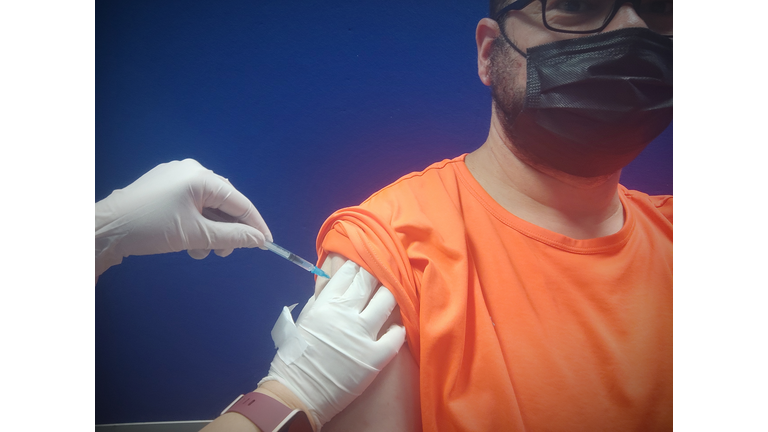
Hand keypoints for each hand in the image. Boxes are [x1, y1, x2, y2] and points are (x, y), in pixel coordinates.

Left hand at [95, 159, 271, 277]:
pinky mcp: (164, 185)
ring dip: (210, 230)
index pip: (240, 202)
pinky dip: (196, 223)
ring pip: (208, 205)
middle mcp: (192, 170)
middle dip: (227, 231)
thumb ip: (232, 237)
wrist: (105, 229)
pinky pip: (192, 203)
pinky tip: (188, 240)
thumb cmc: (151, 228)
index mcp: (201, 177)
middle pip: (224, 203)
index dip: (255, 224)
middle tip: (222, 253)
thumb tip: (259, 240)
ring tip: (199, 250)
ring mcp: (176, 176)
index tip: (267, 243)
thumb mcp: (196, 235)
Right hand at [260, 261, 405, 427]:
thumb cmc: (296, 358)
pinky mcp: (375, 357)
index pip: (349, 273)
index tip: (365, 265)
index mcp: (325, 304)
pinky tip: (396, 328)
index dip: (359, 266)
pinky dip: (398, 329)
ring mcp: (362, 336)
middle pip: (370, 281)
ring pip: (387, 301)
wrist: (298, 395)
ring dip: (391, 296)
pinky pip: (396, 335)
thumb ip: (321, 299)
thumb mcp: (304, 319)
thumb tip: (336, 282)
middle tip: (383, 275)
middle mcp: (345, 315)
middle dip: (378, 274)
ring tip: (392, 298)